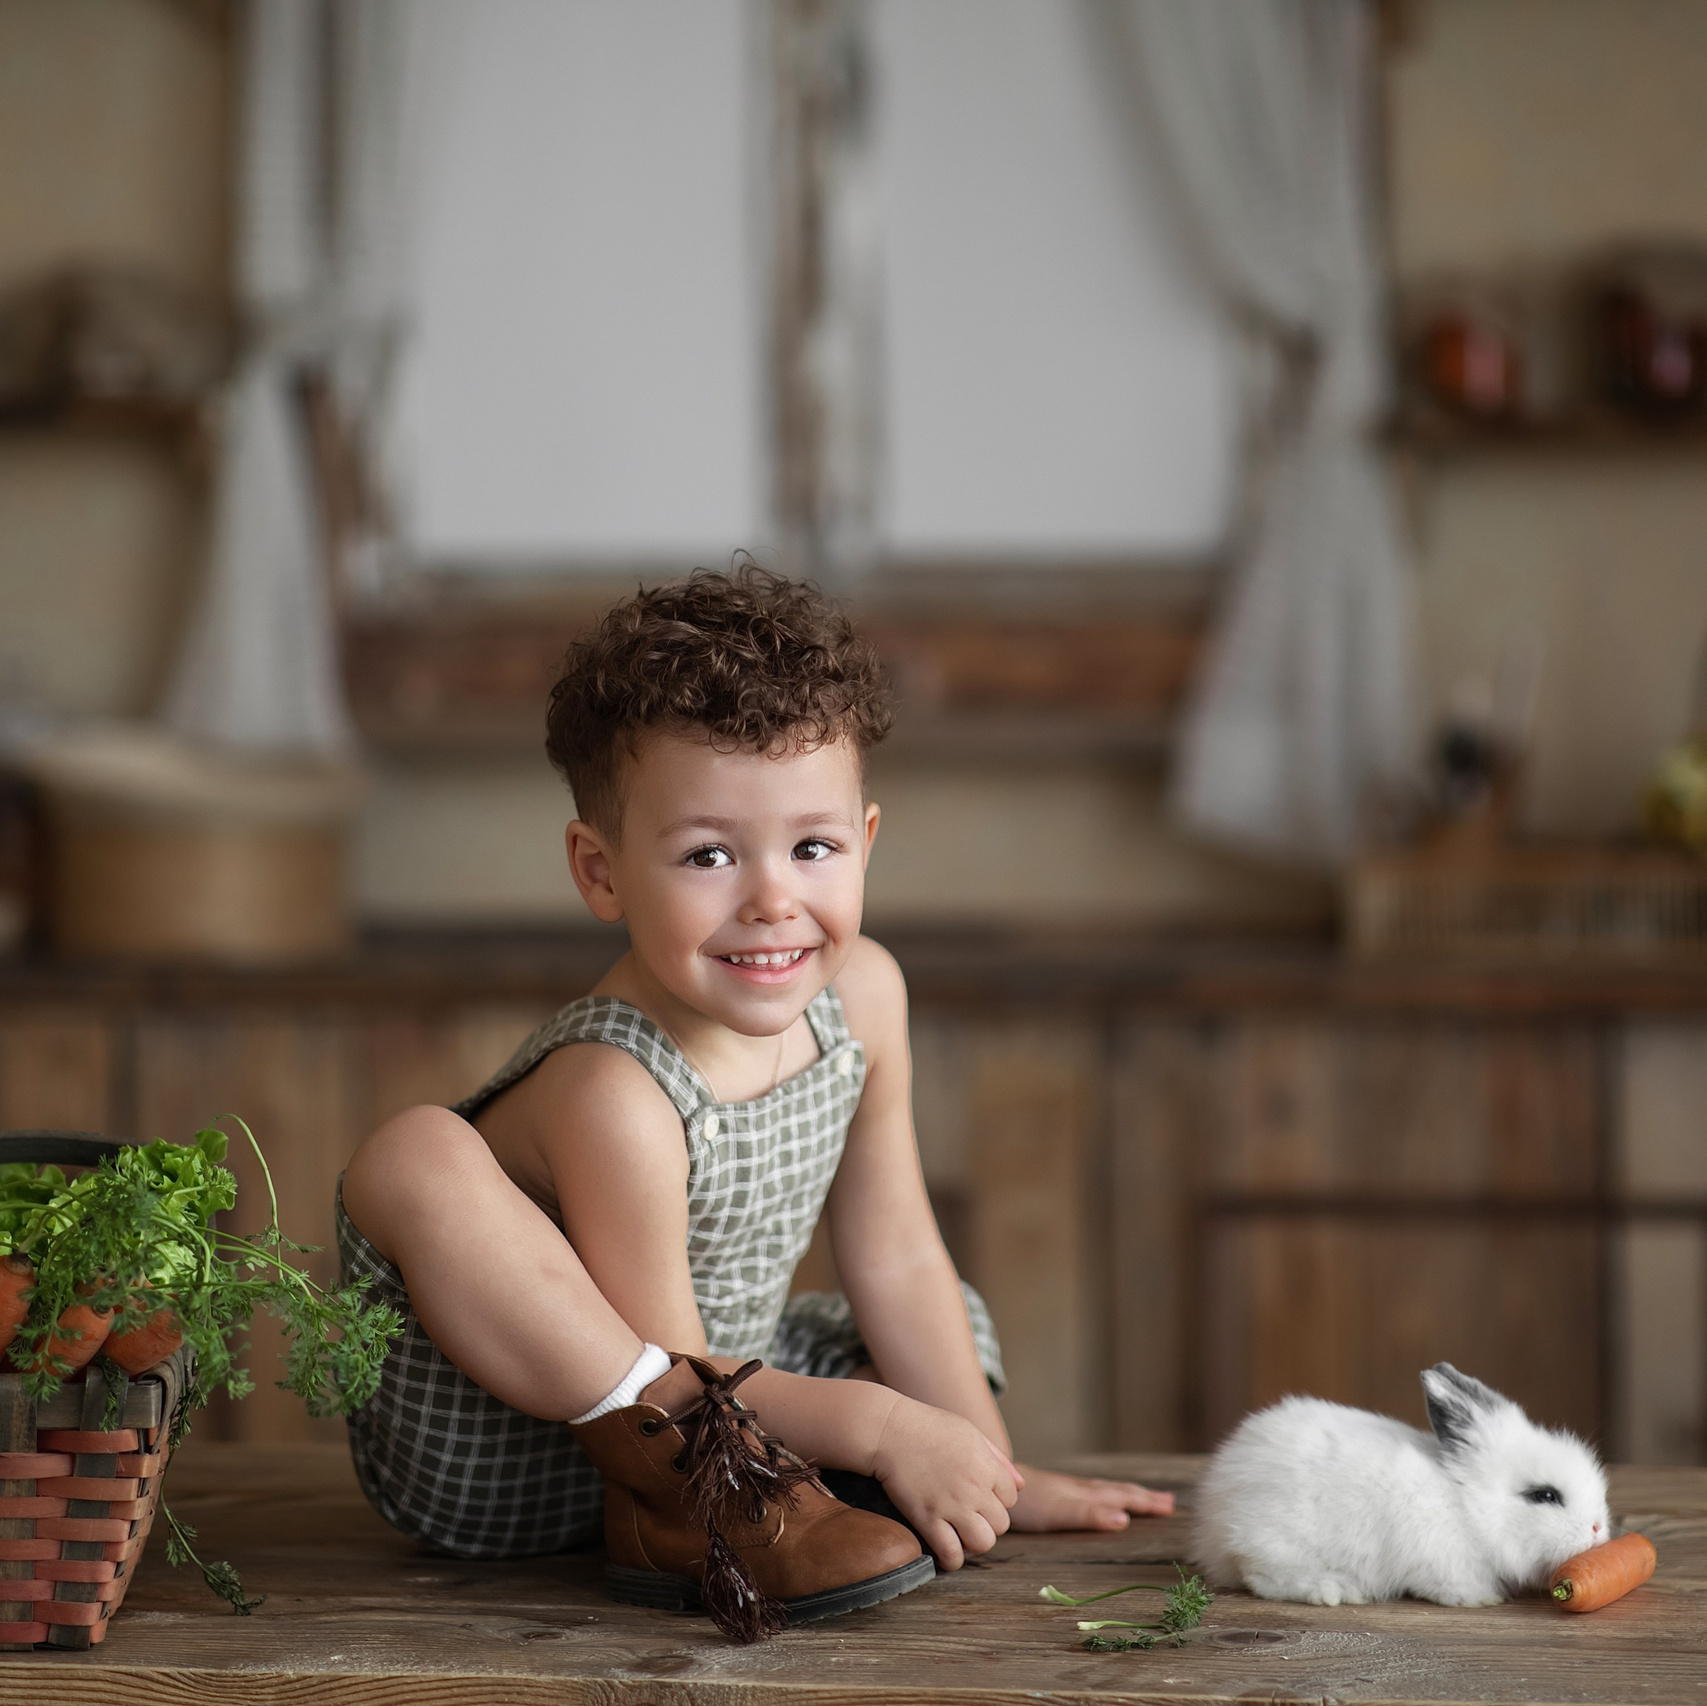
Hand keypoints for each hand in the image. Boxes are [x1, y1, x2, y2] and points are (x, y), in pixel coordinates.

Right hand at [869, 1395, 1020, 1569]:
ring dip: (975, 1542)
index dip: (999, 1498)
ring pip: (983, 1543)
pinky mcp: (927, 1519)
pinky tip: (947, 1550)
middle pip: (1001, 1524)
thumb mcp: (970, 1433)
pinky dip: (952, 1559)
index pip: (1012, 1497)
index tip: (982, 1495)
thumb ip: (998, 1459)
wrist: (890, 1430)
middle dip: (989, 1522)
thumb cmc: (929, 1427)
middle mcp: (974, 1488)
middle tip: (971, 1515)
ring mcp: (951, 1506)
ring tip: (963, 1534)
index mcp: (986, 1466)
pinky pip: (951, 1554)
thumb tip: (1021, 1484)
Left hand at [1007, 1466, 1174, 1531]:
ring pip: (1105, 1490)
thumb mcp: (1061, 1511)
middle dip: (1143, 1497)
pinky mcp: (1055, 1492)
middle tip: (1169, 1503)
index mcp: (1086, 1493)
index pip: (1123, 1497)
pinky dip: (1106, 1495)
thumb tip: (1125, 1519)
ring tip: (1144, 1497)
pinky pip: (1090, 1492)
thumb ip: (1091, 1514)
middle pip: (1118, 1491)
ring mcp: (1067, 1488)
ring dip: (1127, 1494)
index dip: (1145, 1503)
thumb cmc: (1027, 1502)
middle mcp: (1080, 1488)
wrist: (993, 1482)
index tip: (1171, 1507)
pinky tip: (1100, 1498)